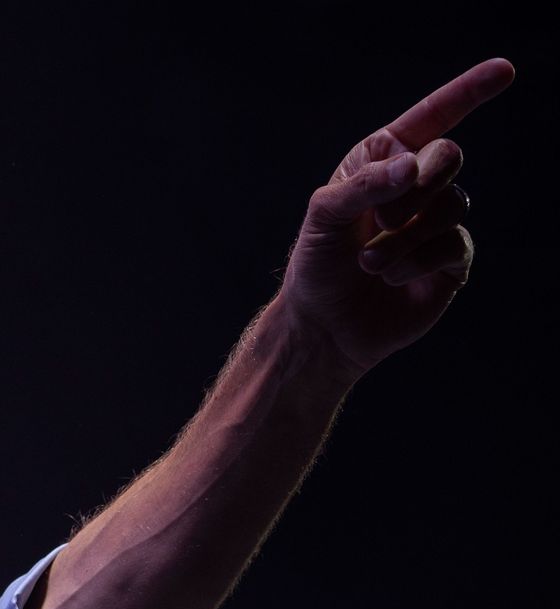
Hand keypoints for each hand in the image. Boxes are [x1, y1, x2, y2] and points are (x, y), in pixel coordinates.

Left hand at [281, 58, 513, 381]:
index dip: (468, 92)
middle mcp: (415, 186)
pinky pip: (454, 242)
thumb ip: (364, 183)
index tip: (505, 69)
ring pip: (452, 203)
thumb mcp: (323, 215)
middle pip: (448, 156)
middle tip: (382, 217)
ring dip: (404, 235)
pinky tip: (388, 276)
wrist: (323, 325)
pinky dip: (416, 260)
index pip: (431, 118)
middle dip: (417, 184)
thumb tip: (413, 165)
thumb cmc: (317, 263)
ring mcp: (437, 222)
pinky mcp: (451, 259)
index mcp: (382, 161)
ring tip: (369, 262)